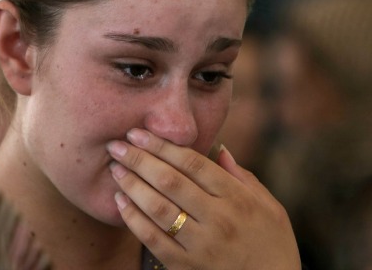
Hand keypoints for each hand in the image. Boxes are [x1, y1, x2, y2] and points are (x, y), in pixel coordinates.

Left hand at [106, 128, 300, 269]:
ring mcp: (201, 245)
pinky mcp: (186, 267)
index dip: (161, 145)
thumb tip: (219, 147)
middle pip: (170, 181)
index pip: (192, 163)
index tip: (138, 133)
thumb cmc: (273, 244)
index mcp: (237, 198)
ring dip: (132, 185)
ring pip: (158, 208)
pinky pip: (153, 240)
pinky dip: (133, 219)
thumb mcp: (270, 206)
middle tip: (116, 145)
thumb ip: (242, 176)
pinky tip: (119, 202)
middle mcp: (219, 219)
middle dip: (139, 160)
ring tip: (115, 169)